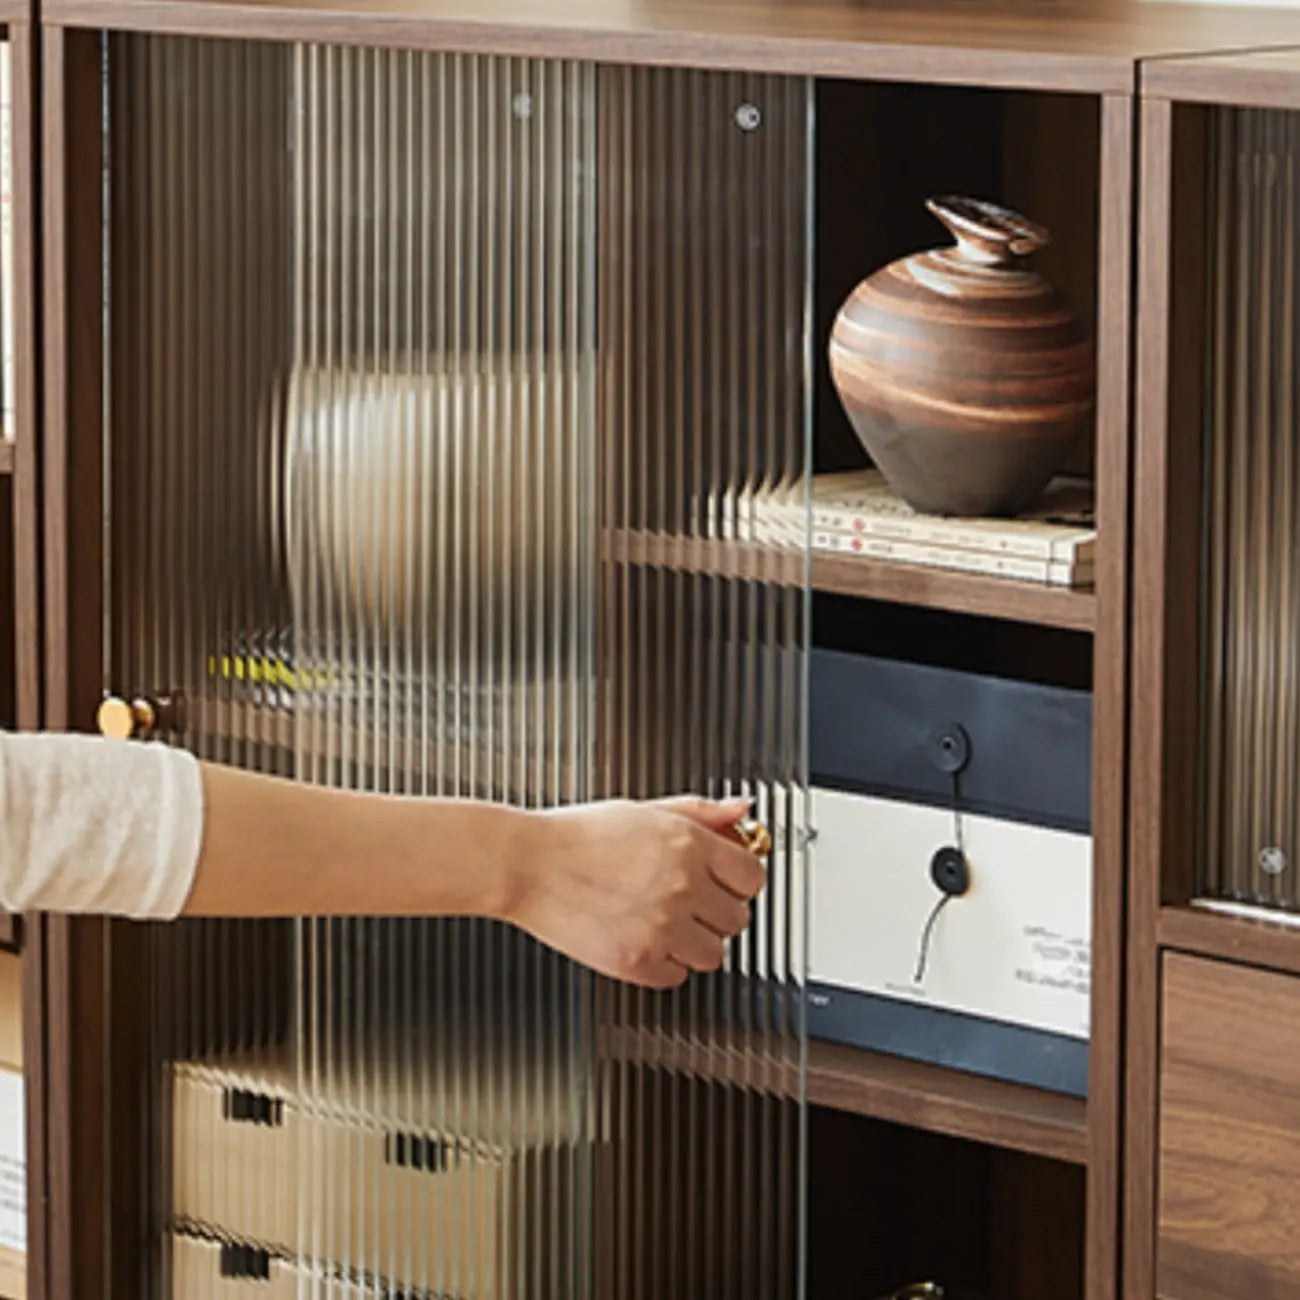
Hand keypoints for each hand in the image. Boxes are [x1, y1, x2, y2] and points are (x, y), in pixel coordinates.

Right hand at [504, 795, 766, 988]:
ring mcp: (662, 928)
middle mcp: (682, 887)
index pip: (752, 877)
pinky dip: (665, 964)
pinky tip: (645, 939)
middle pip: (738, 918)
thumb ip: (701, 813)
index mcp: (688, 846)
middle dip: (717, 910)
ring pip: (714, 954)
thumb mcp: (645, 811)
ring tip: (667, 923)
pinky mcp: (637, 962)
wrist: (527, 865)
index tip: (727, 881)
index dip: (740, 880)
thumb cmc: (578, 835)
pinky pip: (677, 976)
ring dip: (696, 942)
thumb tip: (740, 810)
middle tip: (692, 902)